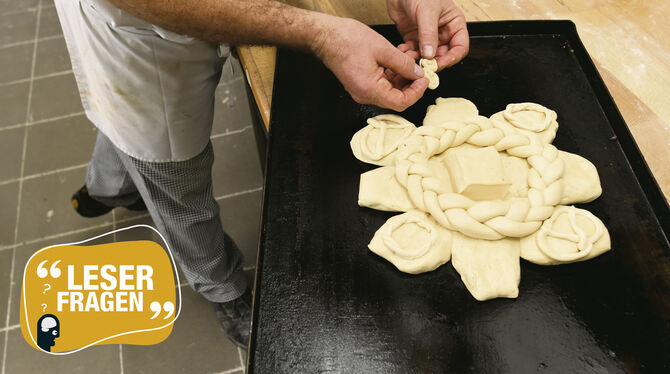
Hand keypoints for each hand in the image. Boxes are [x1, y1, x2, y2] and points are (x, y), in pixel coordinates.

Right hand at [312, 16, 428, 111]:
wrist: (325, 36)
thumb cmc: (347, 40)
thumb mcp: (383, 49)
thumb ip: (403, 64)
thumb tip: (418, 74)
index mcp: (370, 90)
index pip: (400, 103)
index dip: (416, 93)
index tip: (424, 79)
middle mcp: (365, 95)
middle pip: (395, 99)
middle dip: (411, 85)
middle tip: (421, 70)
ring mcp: (361, 90)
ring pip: (389, 91)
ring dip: (402, 79)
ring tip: (410, 61)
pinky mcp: (360, 83)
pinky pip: (381, 85)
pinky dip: (392, 76)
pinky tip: (398, 62)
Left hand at [387, 0, 468, 69]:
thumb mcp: (427, 12)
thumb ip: (429, 34)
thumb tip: (430, 54)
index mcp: (454, 24)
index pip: (460, 47)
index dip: (451, 58)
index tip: (439, 64)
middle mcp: (443, 32)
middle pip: (443, 55)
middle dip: (433, 62)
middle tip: (423, 66)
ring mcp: (428, 37)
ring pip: (427, 56)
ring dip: (418, 60)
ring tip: (410, 58)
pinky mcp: (414, 38)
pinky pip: (413, 52)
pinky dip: (408, 55)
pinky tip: (403, 52)